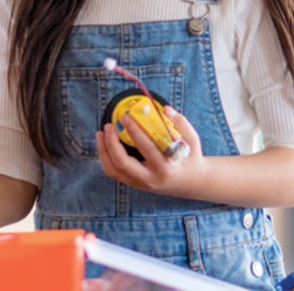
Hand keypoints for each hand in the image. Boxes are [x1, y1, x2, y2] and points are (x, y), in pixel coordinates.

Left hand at [94, 105, 208, 197]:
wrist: (191, 183)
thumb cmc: (190, 158)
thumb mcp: (193, 140)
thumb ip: (181, 123)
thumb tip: (165, 109)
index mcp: (166, 167)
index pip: (146, 148)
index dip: (134, 131)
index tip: (125, 116)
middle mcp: (151, 179)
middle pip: (123, 163)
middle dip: (111, 143)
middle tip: (108, 125)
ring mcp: (141, 184)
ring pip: (114, 170)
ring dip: (103, 151)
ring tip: (100, 133)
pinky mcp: (135, 184)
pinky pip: (114, 173)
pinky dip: (106, 159)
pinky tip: (104, 145)